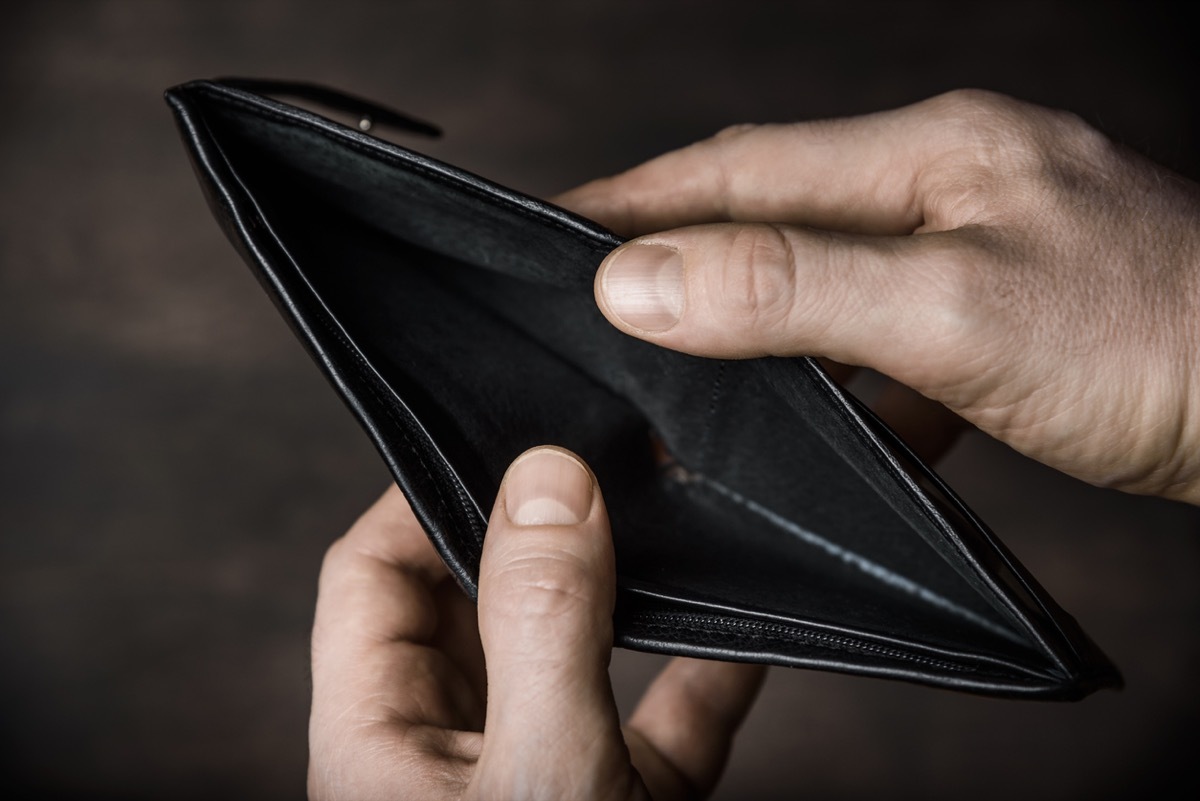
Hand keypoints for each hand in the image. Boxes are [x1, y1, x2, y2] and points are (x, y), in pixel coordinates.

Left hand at [308, 447, 764, 799]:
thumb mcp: (540, 769)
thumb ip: (542, 626)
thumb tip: (550, 482)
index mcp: (385, 740)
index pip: (374, 577)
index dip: (428, 498)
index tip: (508, 441)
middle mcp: (458, 751)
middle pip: (479, 602)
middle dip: (541, 532)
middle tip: (604, 462)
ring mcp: (544, 777)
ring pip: (576, 656)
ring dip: (628, 596)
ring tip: (669, 522)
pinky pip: (665, 721)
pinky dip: (706, 676)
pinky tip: (749, 633)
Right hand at [558, 89, 1199, 503]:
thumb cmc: (1161, 345)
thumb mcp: (954, 310)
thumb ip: (792, 287)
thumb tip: (643, 280)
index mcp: (933, 151)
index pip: (742, 164)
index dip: (637, 199)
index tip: (553, 230)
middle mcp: (952, 181)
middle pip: (775, 204)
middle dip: (676, 243)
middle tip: (591, 291)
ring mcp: (981, 243)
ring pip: (824, 269)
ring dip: (745, 307)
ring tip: (669, 355)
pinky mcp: (1005, 311)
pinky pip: (883, 326)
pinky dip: (825, 364)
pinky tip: (799, 410)